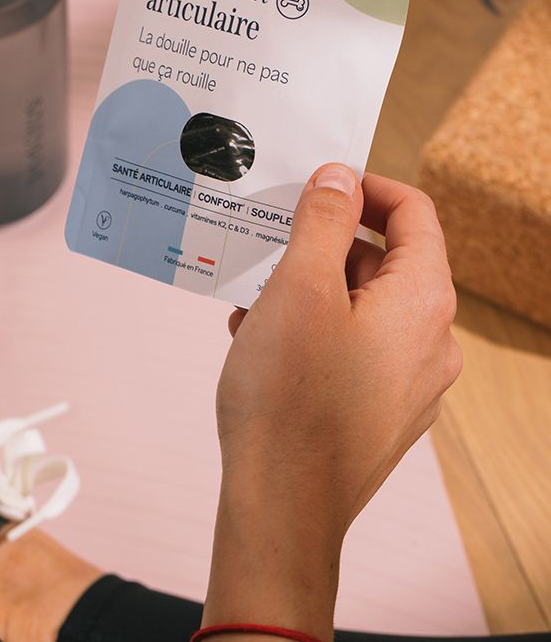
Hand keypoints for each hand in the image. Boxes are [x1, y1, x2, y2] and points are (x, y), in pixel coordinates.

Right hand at [203, 164, 460, 637]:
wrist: (283, 507)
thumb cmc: (290, 396)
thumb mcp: (300, 287)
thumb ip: (324, 221)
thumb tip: (340, 176)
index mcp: (422, 302)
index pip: (414, 214)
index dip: (365, 187)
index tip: (315, 183)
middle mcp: (429, 342)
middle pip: (385, 261)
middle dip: (324, 243)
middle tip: (270, 240)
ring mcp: (407, 384)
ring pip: (361, 307)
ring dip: (309, 289)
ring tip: (253, 297)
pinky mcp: (378, 412)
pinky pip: (352, 349)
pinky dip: (311, 330)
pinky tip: (258, 340)